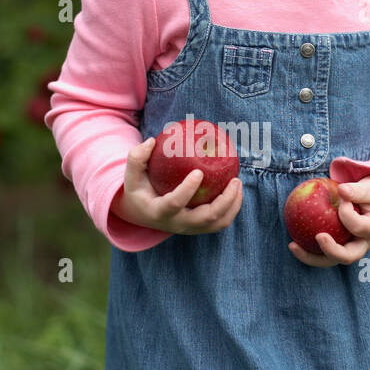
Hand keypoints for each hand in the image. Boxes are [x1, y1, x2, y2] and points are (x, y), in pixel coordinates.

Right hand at [110, 137, 242, 234]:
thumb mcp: (131, 175)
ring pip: (217, 223)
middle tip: (234, 179)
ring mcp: (190, 228)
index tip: (198, 172)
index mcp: (159, 212)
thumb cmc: (139, 189)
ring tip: (237, 182)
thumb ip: (137, 158)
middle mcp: (177, 224)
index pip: (175, 203)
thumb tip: (152, 141)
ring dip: (232, 205)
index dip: (187, 190)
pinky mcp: (199, 228)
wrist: (142, 214)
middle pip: (205, 217)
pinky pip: (221, 222)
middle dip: (224, 200)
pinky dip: (232, 208)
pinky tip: (236, 190)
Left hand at [288, 174, 369, 267]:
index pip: (360, 227)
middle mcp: (363, 245)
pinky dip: (307, 251)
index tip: (341, 195)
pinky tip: (292, 242)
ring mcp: (350, 249)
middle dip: (332, 250)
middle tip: (319, 237)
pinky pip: (321, 253)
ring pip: (330, 260)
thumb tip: (342, 190)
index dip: (347, 214)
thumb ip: (357, 190)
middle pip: (348, 256)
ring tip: (293, 245)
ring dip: (311, 257)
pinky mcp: (338, 248)